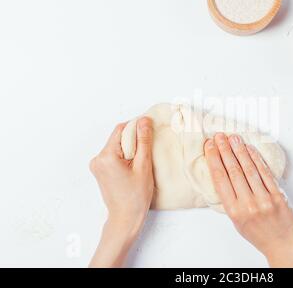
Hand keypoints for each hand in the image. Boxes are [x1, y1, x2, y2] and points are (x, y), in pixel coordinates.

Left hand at [89, 117, 153, 266]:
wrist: (125, 217)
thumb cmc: (136, 197)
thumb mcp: (144, 166)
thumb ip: (143, 141)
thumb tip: (144, 121)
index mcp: (106, 157)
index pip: (121, 129)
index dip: (136, 127)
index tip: (149, 131)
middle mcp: (97, 159)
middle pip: (118, 137)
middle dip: (134, 139)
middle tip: (147, 150)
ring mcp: (97, 165)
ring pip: (117, 145)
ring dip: (130, 148)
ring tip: (141, 162)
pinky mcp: (100, 169)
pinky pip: (114, 154)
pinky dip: (125, 156)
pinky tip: (134, 166)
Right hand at [204, 133, 292, 267]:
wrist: (282, 244)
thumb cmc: (259, 233)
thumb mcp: (236, 220)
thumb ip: (230, 199)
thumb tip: (224, 174)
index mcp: (234, 211)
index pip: (220, 179)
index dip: (213, 160)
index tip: (209, 147)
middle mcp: (248, 204)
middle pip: (233, 171)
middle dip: (224, 150)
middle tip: (219, 137)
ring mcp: (264, 199)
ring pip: (249, 169)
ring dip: (239, 151)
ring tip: (233, 138)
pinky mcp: (278, 195)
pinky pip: (265, 173)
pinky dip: (257, 159)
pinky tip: (250, 150)